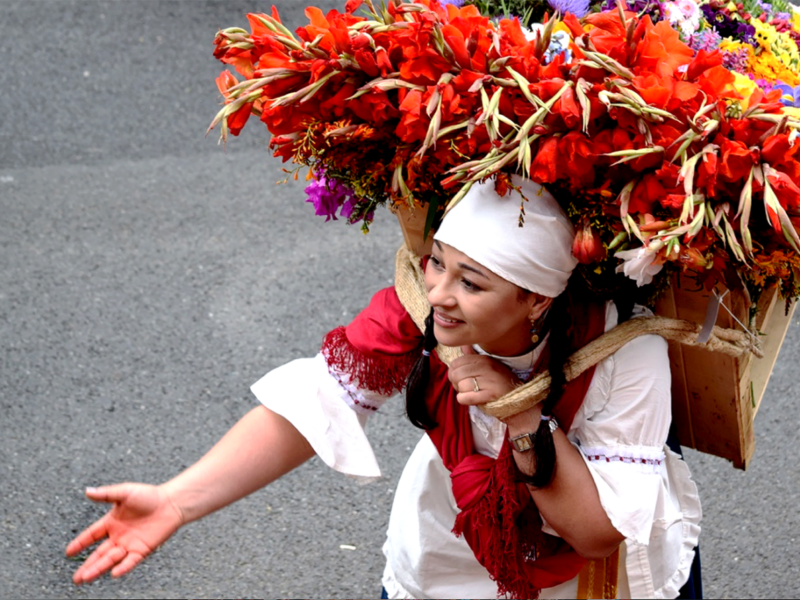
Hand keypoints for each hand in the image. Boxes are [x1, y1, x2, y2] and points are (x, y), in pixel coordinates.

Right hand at [66, 483, 183, 583]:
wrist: (171, 503)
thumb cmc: (150, 495)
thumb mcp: (125, 492)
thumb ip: (106, 494)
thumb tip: (88, 491)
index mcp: (112, 522)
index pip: (91, 535)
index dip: (80, 543)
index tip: (68, 552)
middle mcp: (119, 536)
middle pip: (99, 553)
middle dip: (87, 565)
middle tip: (76, 578)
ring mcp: (130, 544)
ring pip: (111, 559)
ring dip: (99, 568)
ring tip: (86, 578)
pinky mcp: (142, 549)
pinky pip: (131, 561)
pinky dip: (123, 567)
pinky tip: (114, 573)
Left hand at [448, 345, 520, 405]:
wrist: (520, 400)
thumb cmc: (500, 384)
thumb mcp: (489, 367)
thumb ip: (473, 357)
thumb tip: (463, 346)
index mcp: (484, 359)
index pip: (456, 362)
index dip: (454, 372)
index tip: (461, 378)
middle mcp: (487, 368)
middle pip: (456, 374)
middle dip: (456, 384)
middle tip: (465, 388)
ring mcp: (490, 381)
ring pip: (461, 386)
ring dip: (463, 393)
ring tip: (472, 394)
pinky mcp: (490, 396)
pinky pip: (465, 398)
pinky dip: (464, 400)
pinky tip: (472, 400)